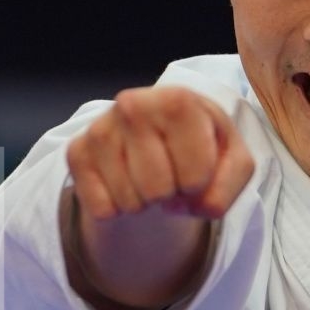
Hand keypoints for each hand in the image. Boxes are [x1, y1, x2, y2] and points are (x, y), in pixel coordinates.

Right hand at [65, 86, 253, 221]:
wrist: (159, 136)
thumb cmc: (201, 145)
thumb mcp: (233, 161)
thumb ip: (228, 186)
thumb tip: (189, 205)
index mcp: (178, 100)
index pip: (195, 175)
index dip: (199, 186)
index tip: (197, 169)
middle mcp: (133, 105)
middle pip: (158, 190)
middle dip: (170, 194)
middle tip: (169, 175)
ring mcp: (100, 127)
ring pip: (130, 203)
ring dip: (145, 203)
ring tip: (148, 178)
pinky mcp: (76, 152)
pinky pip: (102, 209)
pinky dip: (118, 210)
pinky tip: (124, 183)